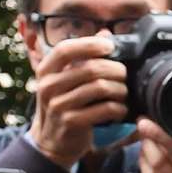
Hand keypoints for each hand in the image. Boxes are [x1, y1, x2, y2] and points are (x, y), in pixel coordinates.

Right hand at [29, 35, 129, 169]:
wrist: (53, 139)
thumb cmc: (66, 102)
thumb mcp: (67, 78)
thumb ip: (84, 56)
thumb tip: (105, 33)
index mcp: (46, 70)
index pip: (65, 49)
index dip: (90, 44)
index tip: (110, 46)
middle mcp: (48, 86)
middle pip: (91, 68)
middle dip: (116, 70)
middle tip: (125, 75)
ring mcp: (58, 105)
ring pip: (101, 88)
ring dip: (120, 89)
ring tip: (123, 93)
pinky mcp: (71, 122)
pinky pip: (105, 109)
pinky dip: (119, 108)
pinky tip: (120, 109)